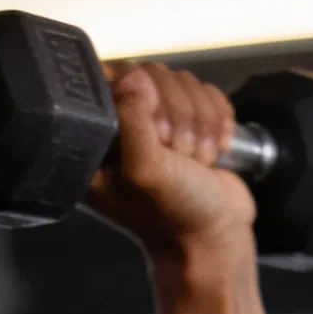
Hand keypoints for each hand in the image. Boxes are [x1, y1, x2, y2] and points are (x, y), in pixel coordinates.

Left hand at [83, 62, 255, 269]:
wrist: (215, 238)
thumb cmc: (173, 214)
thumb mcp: (144, 172)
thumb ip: (132, 122)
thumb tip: (133, 77)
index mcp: (95, 140)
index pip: (109, 79)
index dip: (139, 94)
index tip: (156, 132)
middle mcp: (122, 126)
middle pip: (151, 74)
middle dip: (177, 115)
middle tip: (178, 154)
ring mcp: (157, 122)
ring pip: (182, 82)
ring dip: (199, 122)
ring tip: (196, 161)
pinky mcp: (188, 121)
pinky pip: (206, 92)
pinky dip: (217, 120)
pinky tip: (214, 151)